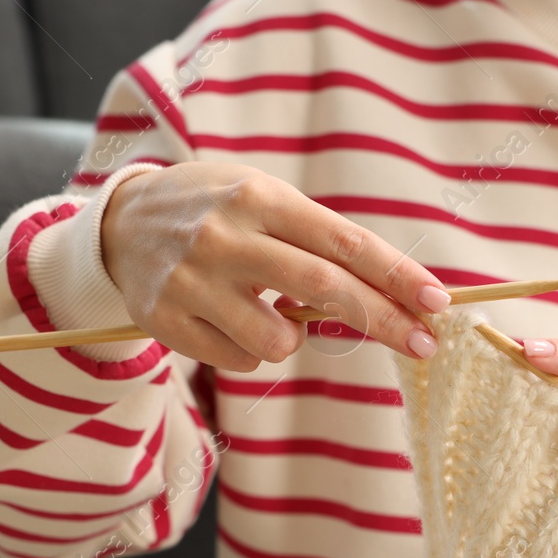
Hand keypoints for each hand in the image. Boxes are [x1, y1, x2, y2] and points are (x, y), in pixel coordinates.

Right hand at [101, 162, 450, 370]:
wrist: (120, 222)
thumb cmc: (217, 211)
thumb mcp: (263, 199)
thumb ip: (319, 241)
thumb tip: (395, 295)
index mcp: (259, 196)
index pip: (343, 241)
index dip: (395, 275)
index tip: (437, 302)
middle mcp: (225, 236)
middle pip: (324, 290)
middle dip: (383, 320)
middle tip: (423, 344)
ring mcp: (192, 282)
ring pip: (280, 342)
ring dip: (295, 339)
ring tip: (270, 313)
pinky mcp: (166, 322)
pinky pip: (240, 361)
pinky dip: (251, 351)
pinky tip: (229, 322)